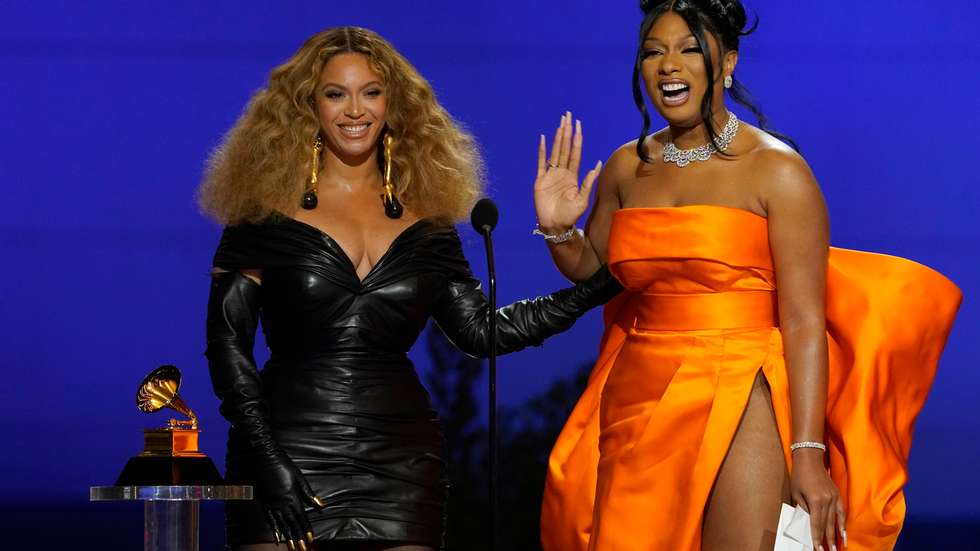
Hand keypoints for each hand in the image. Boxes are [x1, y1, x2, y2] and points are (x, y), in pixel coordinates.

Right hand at [254, 450, 325, 550]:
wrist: (262, 458)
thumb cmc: (282, 464)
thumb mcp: (298, 477)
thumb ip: (308, 493)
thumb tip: (320, 504)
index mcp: (292, 497)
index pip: (301, 518)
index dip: (306, 529)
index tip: (311, 540)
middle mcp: (282, 504)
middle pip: (292, 524)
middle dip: (299, 538)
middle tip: (303, 549)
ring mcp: (272, 504)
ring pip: (282, 525)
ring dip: (288, 537)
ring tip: (293, 548)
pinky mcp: (264, 503)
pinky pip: (269, 520)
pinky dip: (274, 530)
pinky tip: (277, 538)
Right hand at [534, 111, 601, 233]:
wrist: (555, 226)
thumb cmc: (570, 215)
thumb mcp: (583, 199)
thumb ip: (588, 181)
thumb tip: (597, 163)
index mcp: (573, 175)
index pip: (575, 152)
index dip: (577, 138)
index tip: (578, 125)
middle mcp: (562, 172)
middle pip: (564, 147)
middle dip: (567, 131)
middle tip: (568, 116)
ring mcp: (550, 175)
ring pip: (554, 151)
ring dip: (557, 137)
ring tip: (560, 123)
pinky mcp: (540, 180)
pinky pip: (541, 162)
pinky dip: (542, 151)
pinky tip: (543, 139)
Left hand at [791, 450, 845, 550]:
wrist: (810, 459)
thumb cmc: (799, 475)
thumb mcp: (796, 493)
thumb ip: (803, 508)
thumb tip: (809, 520)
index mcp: (815, 501)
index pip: (816, 524)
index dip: (817, 537)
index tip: (818, 548)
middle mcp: (827, 500)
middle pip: (828, 524)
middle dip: (828, 540)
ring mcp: (834, 497)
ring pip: (836, 520)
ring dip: (837, 534)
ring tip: (838, 546)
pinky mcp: (837, 494)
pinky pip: (841, 511)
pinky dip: (842, 522)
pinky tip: (843, 532)